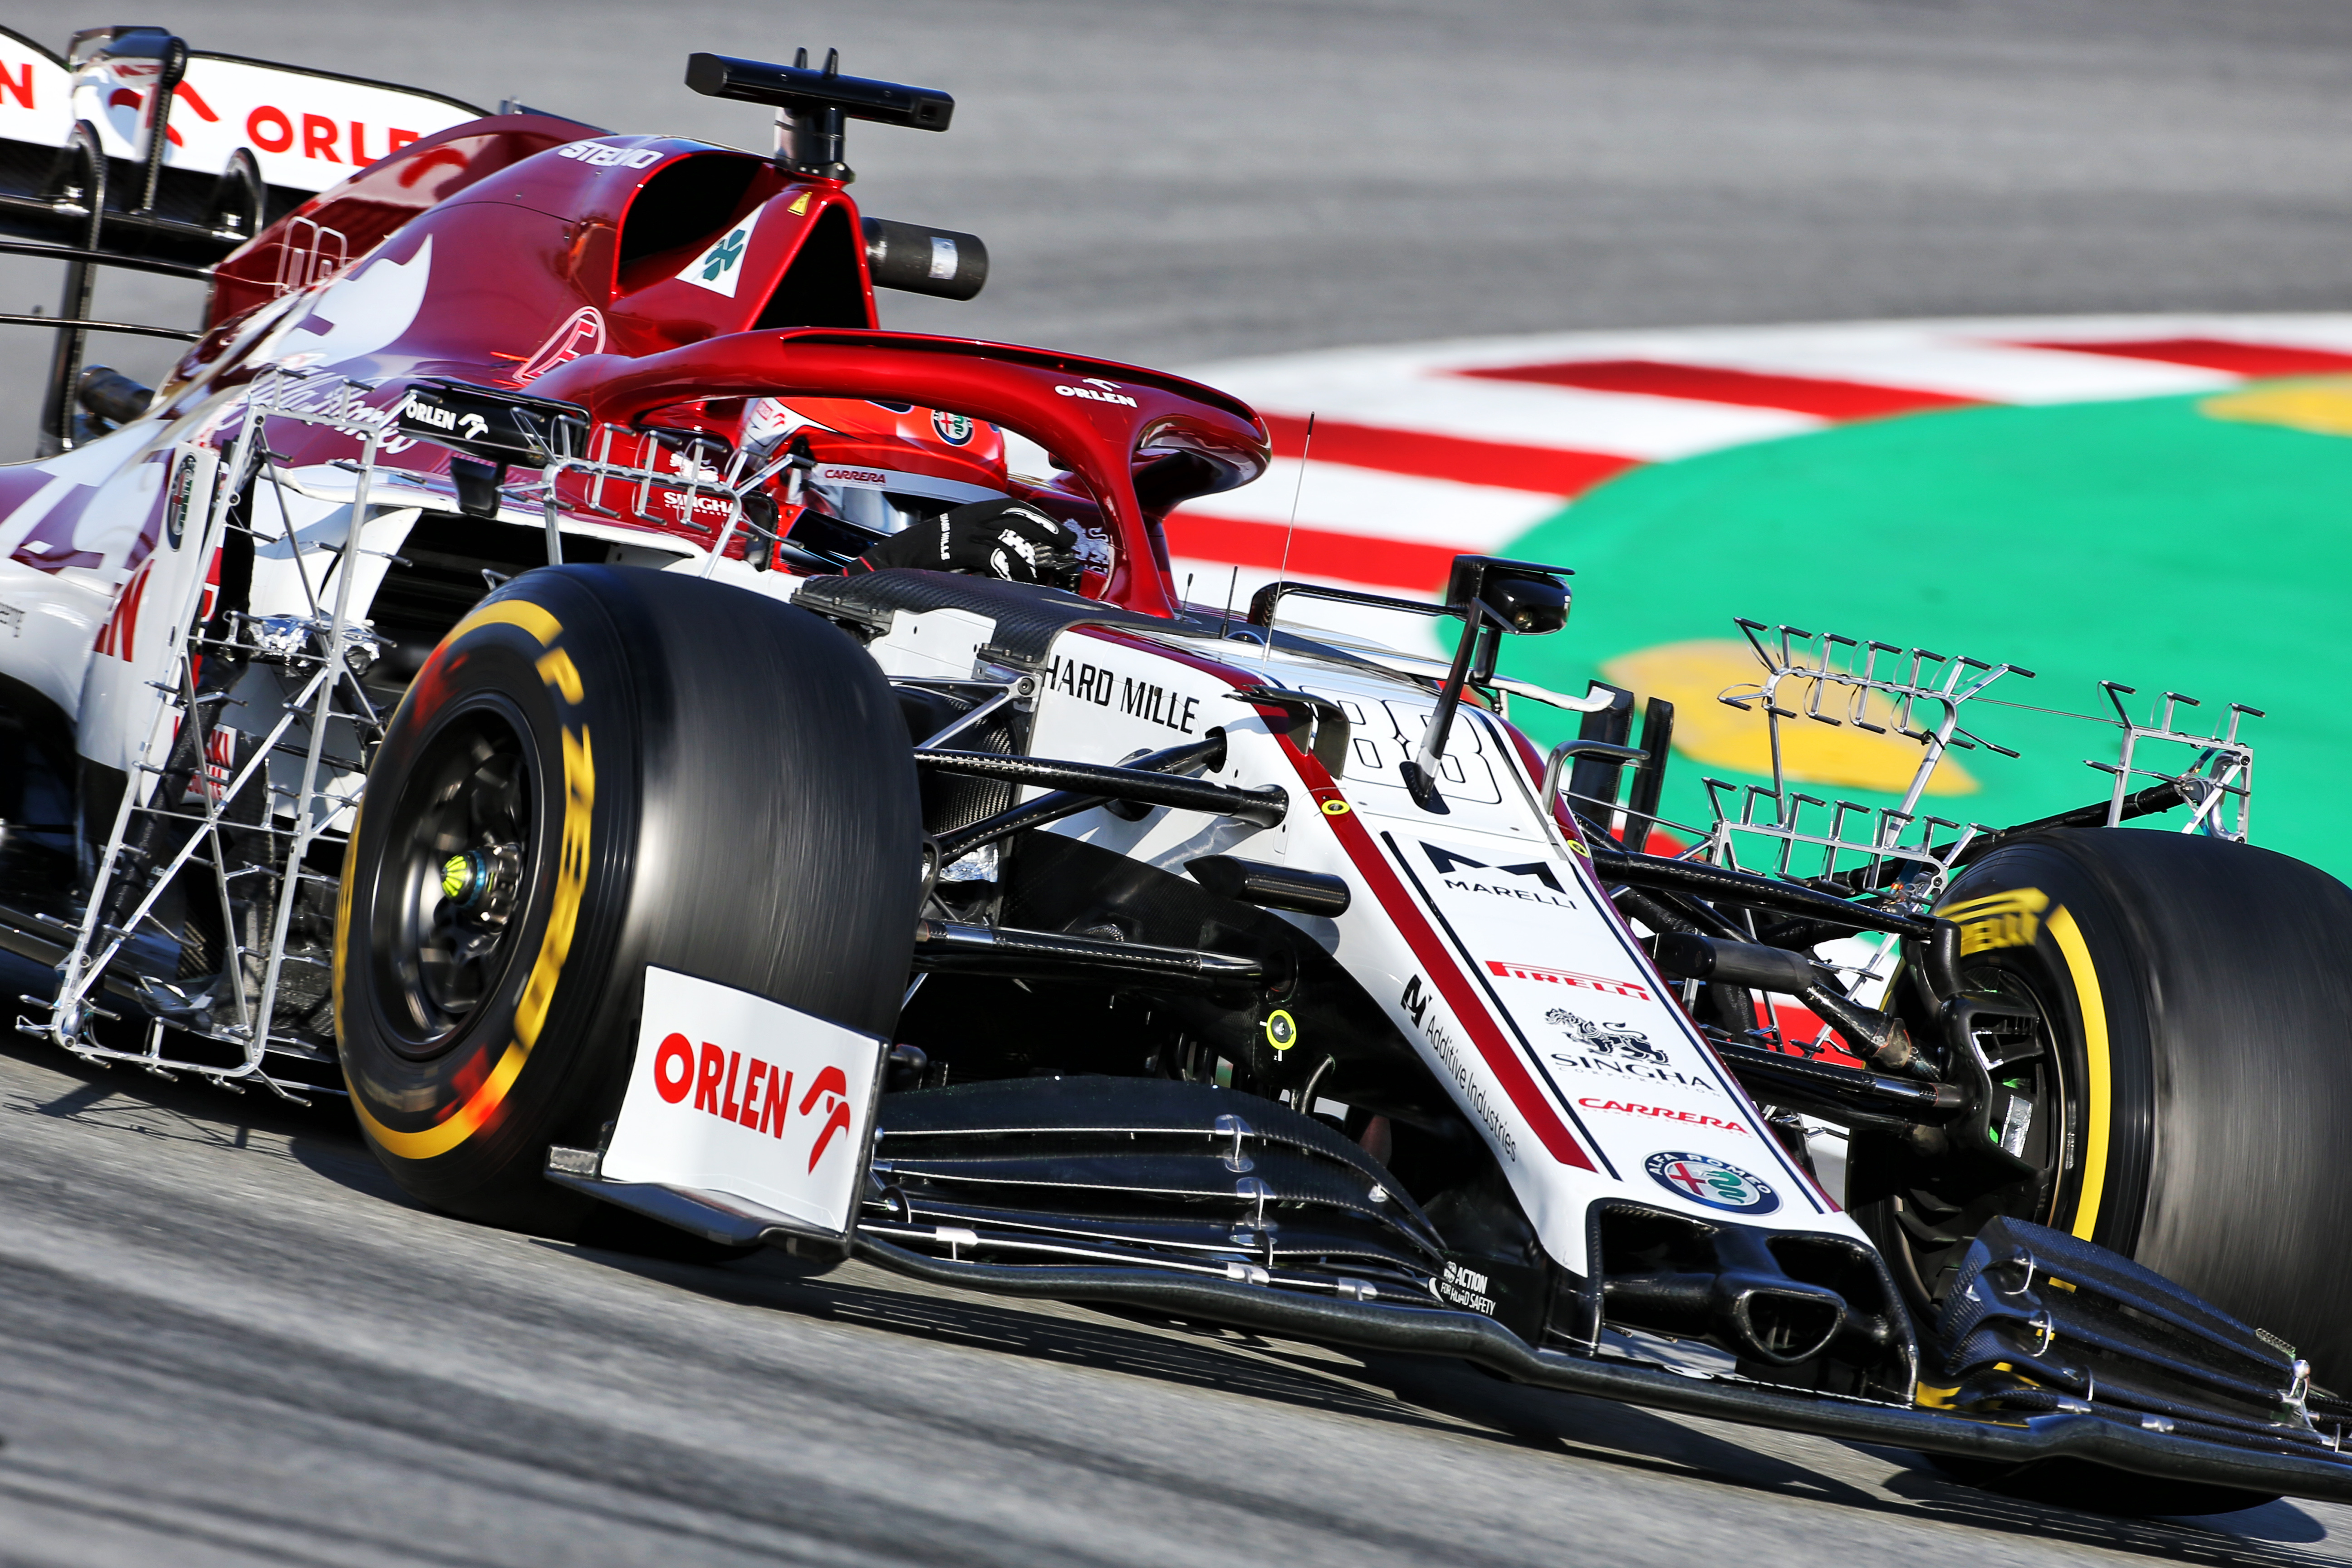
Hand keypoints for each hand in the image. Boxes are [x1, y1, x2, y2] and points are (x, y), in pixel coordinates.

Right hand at [853, 499, 1081, 588]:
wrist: (889, 561)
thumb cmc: (923, 556)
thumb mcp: (955, 539)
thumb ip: (981, 540)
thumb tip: (1015, 554)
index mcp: (970, 512)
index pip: (1013, 507)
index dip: (1040, 519)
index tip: (1061, 533)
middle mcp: (968, 517)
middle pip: (1017, 519)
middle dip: (1045, 531)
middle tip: (1066, 546)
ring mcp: (961, 533)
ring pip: (1006, 540)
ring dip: (1026, 560)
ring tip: (1036, 576)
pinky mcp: (954, 550)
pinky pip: (990, 557)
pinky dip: (1007, 569)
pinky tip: (1015, 581)